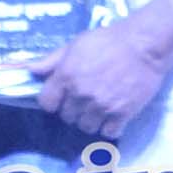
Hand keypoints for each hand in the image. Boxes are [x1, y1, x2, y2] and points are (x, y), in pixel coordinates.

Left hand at [33, 19, 171, 136]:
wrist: (144, 45)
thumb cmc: (108, 40)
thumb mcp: (75, 45)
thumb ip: (51, 61)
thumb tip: (29, 70)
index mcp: (66, 76)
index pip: (47, 103)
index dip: (54, 101)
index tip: (63, 98)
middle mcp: (80, 94)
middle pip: (67, 117)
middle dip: (74, 110)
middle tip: (87, 100)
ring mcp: (101, 106)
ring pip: (86, 127)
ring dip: (92, 120)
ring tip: (101, 108)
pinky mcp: (121, 114)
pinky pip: (108, 132)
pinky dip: (111, 127)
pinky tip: (115, 115)